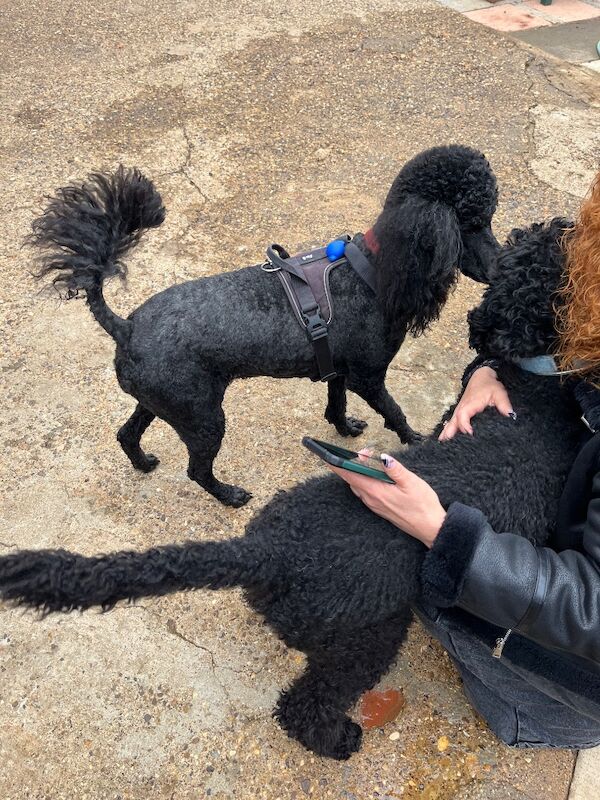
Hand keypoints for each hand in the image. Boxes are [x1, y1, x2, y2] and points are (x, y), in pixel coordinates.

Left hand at [326, 454, 445, 547]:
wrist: (431, 528)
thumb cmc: (423, 505)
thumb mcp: (412, 482)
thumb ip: (395, 469)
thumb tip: (383, 457)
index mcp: (376, 491)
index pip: (350, 476)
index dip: (337, 465)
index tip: (326, 455)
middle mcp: (371, 500)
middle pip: (352, 480)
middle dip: (352, 464)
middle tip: (363, 452)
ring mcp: (374, 505)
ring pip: (358, 486)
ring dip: (358, 473)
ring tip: (367, 460)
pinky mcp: (380, 509)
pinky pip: (365, 493)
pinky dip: (364, 481)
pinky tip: (374, 476)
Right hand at [439, 366, 514, 441]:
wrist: (481, 376)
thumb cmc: (489, 385)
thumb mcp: (498, 392)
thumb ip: (504, 403)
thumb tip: (510, 415)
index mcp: (470, 404)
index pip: (463, 416)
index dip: (465, 425)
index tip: (470, 434)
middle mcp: (462, 408)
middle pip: (453, 422)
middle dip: (451, 433)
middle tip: (449, 446)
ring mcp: (460, 410)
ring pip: (451, 422)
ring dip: (447, 432)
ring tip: (442, 444)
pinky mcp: (460, 412)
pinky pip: (452, 421)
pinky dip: (447, 429)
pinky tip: (444, 438)